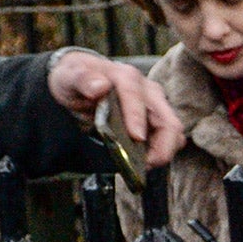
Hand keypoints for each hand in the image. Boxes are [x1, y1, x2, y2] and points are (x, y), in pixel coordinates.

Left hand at [48, 51, 183, 167]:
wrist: (81, 84)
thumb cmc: (76, 81)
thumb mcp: (69, 77)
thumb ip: (81, 79)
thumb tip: (100, 86)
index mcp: (126, 77)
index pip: (136, 96)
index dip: (138, 117)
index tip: (137, 137)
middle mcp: (147, 91)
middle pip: (167, 119)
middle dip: (163, 145)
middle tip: (145, 164)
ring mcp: (156, 106)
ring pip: (174, 132)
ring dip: (164, 151)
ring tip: (144, 165)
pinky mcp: (159, 120)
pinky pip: (170, 139)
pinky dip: (162, 152)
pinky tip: (145, 160)